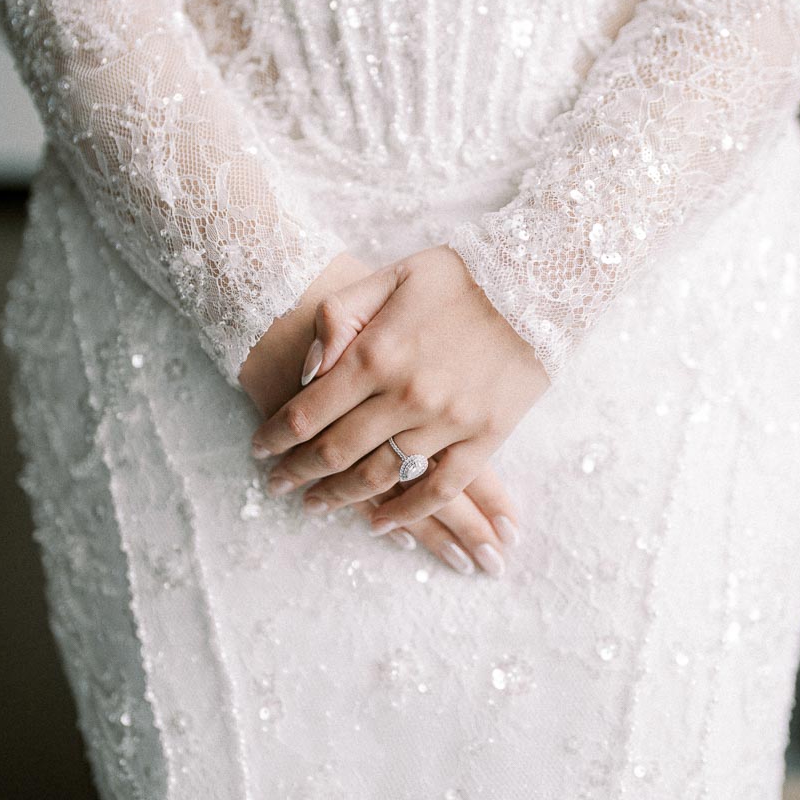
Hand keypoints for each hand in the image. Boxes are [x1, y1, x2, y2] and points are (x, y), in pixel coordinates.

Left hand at [250, 245, 550, 534]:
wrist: (539, 283)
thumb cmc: (461, 275)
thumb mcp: (391, 275)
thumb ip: (342, 315)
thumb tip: (308, 367)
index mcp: (376, 354)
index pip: (309, 411)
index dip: (277, 437)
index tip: (260, 451)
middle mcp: (406, 395)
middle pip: (336, 451)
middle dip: (299, 472)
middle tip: (277, 484)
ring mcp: (447, 421)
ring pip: (380, 475)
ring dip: (341, 495)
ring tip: (316, 504)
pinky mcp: (485, 437)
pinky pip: (439, 488)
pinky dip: (406, 512)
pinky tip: (381, 523)